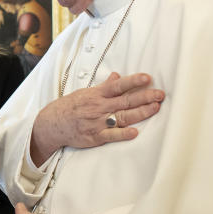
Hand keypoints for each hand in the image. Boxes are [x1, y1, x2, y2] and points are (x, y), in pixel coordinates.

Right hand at [30, 72, 163, 163]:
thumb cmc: (70, 107)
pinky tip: (135, 132)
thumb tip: (117, 76)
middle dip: (144, 97)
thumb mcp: (85, 92)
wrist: (52, 124)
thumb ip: (104, 86)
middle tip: (160, 94)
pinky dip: (122, 134)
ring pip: (122, 117)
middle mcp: (98, 107)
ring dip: (140, 113)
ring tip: (155, 108)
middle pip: (125, 101)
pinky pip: (111, 135)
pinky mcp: (95, 137)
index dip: (133, 81)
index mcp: (96, 95)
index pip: (118, 86)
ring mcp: (97, 122)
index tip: (147, 78)